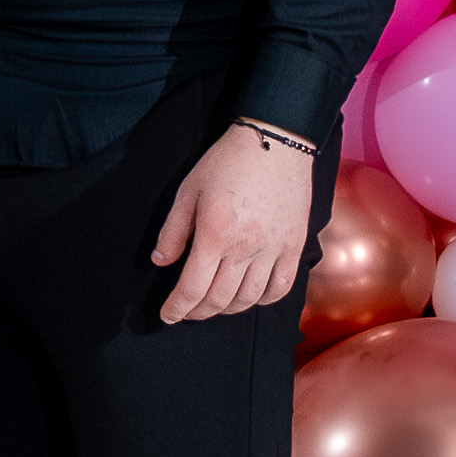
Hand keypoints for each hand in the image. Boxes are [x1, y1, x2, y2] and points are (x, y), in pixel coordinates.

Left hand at [150, 124, 314, 327]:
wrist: (277, 141)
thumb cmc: (229, 161)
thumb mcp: (189, 189)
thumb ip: (173, 230)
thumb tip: (161, 261)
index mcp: (216, 233)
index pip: (193, 288)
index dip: (177, 308)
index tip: (168, 315)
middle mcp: (246, 247)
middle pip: (219, 299)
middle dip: (198, 312)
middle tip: (187, 312)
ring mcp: (274, 249)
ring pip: (249, 299)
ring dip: (227, 309)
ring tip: (214, 305)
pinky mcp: (294, 245)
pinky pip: (280, 287)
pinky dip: (263, 299)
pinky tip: (249, 296)